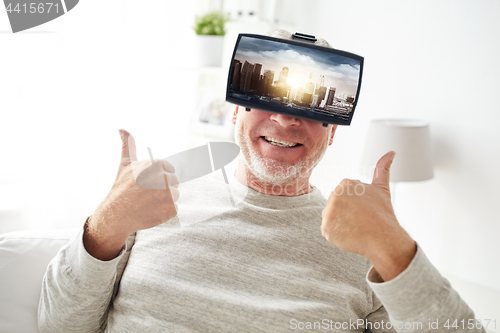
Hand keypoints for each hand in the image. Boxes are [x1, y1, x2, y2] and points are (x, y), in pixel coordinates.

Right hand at [83, 129, 178, 260]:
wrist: (116, 215)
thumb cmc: (121, 188)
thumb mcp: (125, 164)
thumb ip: (128, 145)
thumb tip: (122, 128)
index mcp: (157, 164)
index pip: (169, 169)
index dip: (157, 178)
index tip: (146, 183)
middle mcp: (164, 177)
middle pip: (174, 182)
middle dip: (162, 188)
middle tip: (146, 194)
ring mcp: (169, 194)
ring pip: (175, 195)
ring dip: (164, 200)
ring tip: (147, 203)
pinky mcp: (171, 209)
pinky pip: (173, 209)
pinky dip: (164, 212)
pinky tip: (151, 211)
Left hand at [321, 151, 415, 280]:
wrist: (384, 239)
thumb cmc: (383, 214)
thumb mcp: (382, 188)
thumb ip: (382, 168)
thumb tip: (391, 152)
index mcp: (345, 183)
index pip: (342, 196)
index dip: (354, 205)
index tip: (363, 210)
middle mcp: (335, 195)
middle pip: (335, 206)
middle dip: (346, 213)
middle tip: (360, 219)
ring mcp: (329, 212)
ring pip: (331, 218)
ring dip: (341, 224)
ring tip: (355, 227)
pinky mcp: (326, 228)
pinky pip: (328, 231)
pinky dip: (337, 235)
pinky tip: (349, 235)